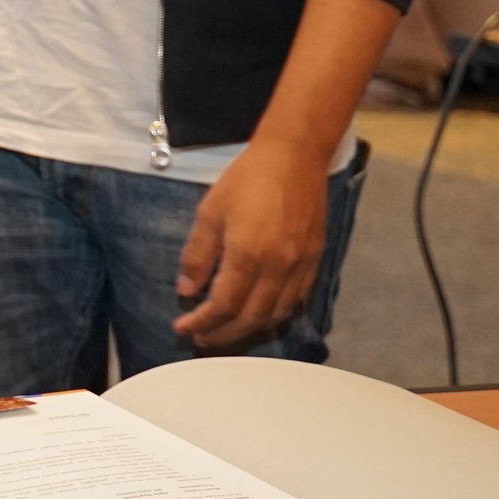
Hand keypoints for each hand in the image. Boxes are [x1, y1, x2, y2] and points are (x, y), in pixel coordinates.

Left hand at [173, 140, 329, 349]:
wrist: (294, 158)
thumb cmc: (246, 180)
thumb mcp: (209, 213)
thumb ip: (198, 255)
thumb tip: (186, 290)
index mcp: (248, 256)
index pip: (223, 305)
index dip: (201, 323)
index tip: (182, 329)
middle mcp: (279, 269)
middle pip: (251, 318)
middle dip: (223, 334)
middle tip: (201, 340)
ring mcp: (301, 267)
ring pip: (276, 314)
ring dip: (249, 330)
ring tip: (226, 332)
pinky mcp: (315, 261)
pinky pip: (296, 301)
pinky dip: (275, 315)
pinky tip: (259, 315)